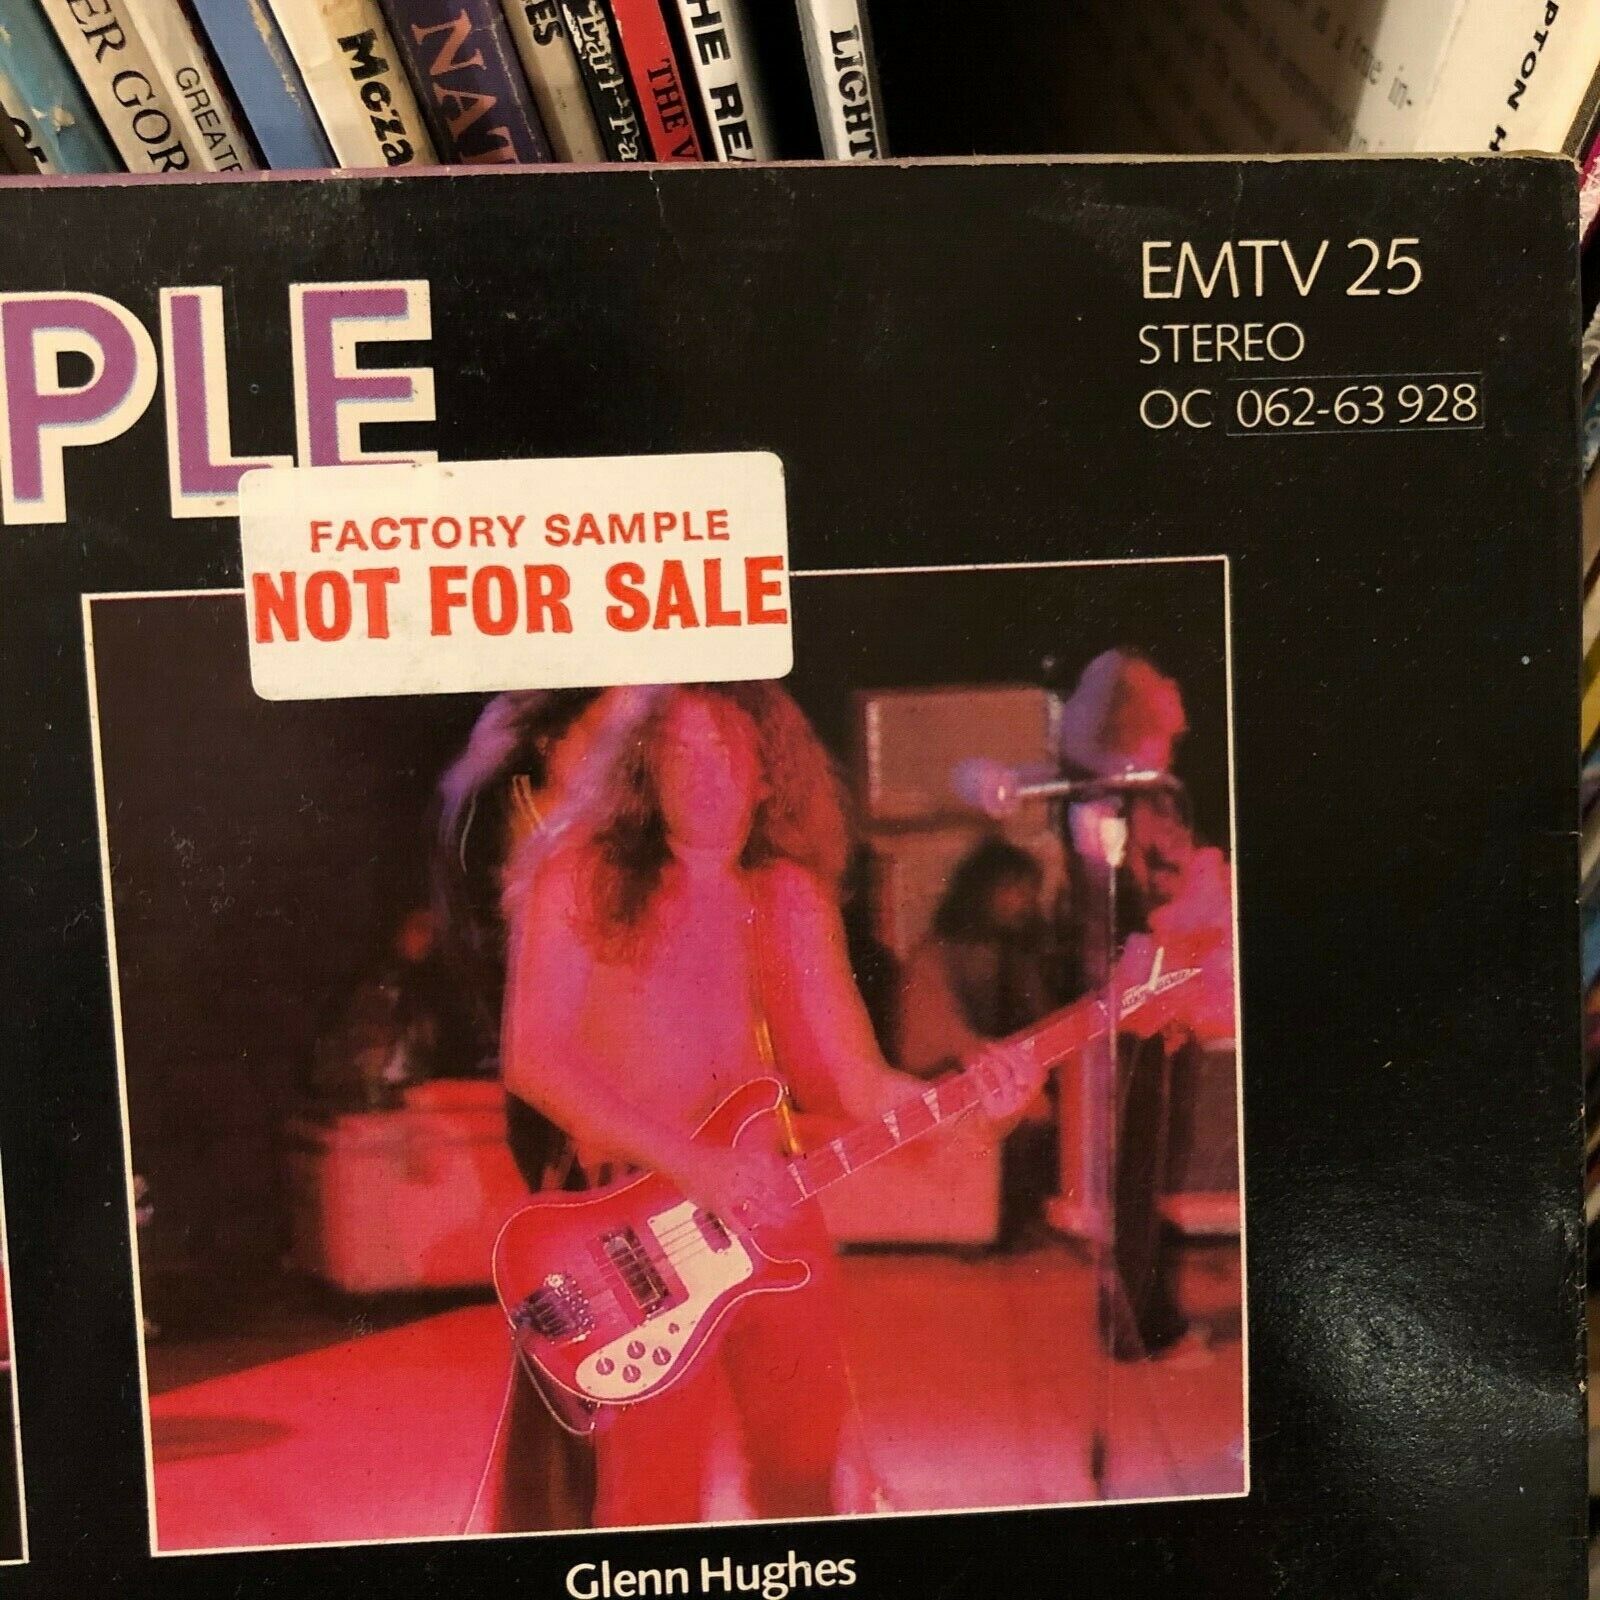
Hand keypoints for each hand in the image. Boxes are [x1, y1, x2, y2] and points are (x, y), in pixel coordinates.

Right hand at [671, 1144, 793, 1232]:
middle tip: (794, 1217)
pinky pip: (733, 1220)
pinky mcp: (718, 1204)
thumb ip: (752, 1161)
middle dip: (782, 1207)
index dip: (784, 1189)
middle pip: (768, 1195)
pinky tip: (750, 1235)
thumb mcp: (735, 1154)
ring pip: (756, 1207)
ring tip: (780, 1225)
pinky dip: (742, 1229)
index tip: (794, 1197)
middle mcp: (742, 1176)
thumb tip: (770, 1169)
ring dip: (770, 1218)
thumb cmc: (708, 1157)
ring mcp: (730, 1191)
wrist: (684, 1159)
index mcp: (747, 1162)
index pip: (772, 1177)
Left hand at [966, 1040, 1043, 1123]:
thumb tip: (1005, 1048)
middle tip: (988, 1046)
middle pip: (1021, 1071)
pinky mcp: (995, 1116)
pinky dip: (978, 1078)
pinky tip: (971, 1070)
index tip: (1011, 1045)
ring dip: (990, 1062)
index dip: (1026, 1057)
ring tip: (977, 1056)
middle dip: (1005, 1055)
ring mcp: (1010, 1111)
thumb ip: (1009, 1076)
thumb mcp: (1005, 1095)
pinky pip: (987, 1091)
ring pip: (1004, 1078)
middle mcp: (1023, 1105)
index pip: (1037, 1073)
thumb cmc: (991, 1113)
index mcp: (1028, 1098)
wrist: (979, 1139)